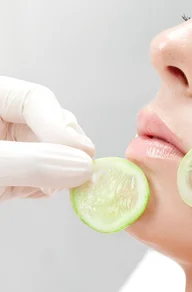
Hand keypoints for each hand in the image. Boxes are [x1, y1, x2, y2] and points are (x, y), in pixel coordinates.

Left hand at [0, 76, 94, 200]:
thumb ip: (31, 162)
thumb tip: (83, 165)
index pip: (36, 99)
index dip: (61, 123)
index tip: (81, 152)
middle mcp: (2, 123)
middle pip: (49, 127)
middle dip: (64, 151)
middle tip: (80, 171)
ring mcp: (9, 152)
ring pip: (50, 155)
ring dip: (59, 173)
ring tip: (52, 188)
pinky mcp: (11, 178)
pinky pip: (41, 179)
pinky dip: (48, 188)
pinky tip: (43, 192)